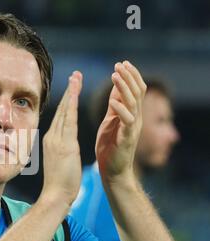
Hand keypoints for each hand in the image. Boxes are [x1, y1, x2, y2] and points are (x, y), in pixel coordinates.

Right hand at [41, 71, 82, 204]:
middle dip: (69, 91)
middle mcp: (52, 137)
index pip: (60, 117)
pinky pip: (68, 120)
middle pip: (61, 109)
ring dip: (71, 92)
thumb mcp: (60, 163)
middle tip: (75, 74)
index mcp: (52, 141)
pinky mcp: (63, 144)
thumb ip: (62, 151)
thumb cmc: (60, 184)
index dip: (66, 101)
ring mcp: (56, 140)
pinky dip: (71, 105)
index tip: (72, 88)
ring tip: (76, 77)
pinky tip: (75, 93)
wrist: (55, 196)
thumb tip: (66, 147)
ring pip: (64, 111)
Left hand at [95, 61, 146, 181]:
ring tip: (115, 75)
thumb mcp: (111, 120)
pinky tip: (112, 102)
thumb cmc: (110, 146)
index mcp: (130, 113)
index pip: (135, 89)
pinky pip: (126, 121)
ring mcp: (132, 128)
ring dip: (124, 88)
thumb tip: (117, 88)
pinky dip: (120, 110)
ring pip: (133, 103)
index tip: (121, 63)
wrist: (112, 171)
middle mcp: (135, 118)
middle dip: (128, 76)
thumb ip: (115, 105)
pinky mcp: (127, 138)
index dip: (130, 76)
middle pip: (137, 92)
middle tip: (120, 64)